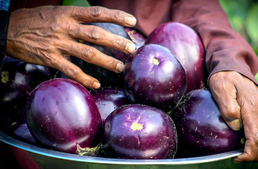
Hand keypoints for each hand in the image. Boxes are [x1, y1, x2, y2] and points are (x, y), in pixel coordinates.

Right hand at [6, 5, 136, 88]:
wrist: (9, 29)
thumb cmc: (36, 20)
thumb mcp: (57, 11)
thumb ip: (77, 17)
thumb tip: (98, 21)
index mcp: (68, 14)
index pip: (97, 13)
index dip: (116, 16)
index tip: (132, 21)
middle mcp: (65, 28)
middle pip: (96, 35)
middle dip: (116, 42)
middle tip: (132, 49)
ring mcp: (58, 44)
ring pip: (87, 54)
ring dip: (106, 62)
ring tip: (120, 67)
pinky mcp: (50, 58)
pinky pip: (71, 71)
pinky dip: (85, 78)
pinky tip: (96, 83)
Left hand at [209, 71, 257, 162]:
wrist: (233, 69)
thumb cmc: (224, 80)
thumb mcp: (221, 89)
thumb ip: (228, 107)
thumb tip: (236, 126)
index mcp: (251, 107)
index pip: (256, 137)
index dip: (248, 152)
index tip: (237, 157)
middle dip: (257, 155)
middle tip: (242, 158)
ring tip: (251, 154)